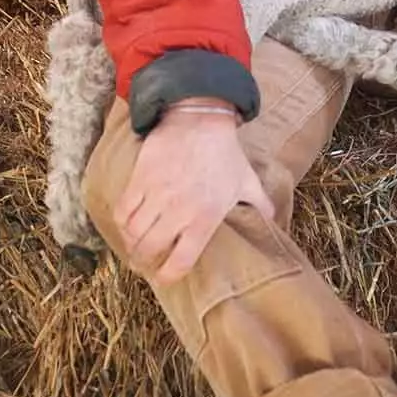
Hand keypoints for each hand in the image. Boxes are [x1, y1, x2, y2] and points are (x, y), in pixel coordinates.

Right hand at [114, 104, 274, 287]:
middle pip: (150, 249)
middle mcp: (178, 211)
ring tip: (133, 246)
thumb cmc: (225, 154)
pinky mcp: (140, 178)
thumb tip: (276, 222)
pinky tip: (125, 224)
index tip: (163, 278)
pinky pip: (122, 209)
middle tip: (143, 262)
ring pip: (133, 232)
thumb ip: (261, 205)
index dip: (168, 275)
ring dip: (130, 243)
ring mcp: (157, 195)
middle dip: (143, 261)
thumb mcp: (247, 181)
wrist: (200, 118)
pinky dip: (120, 222)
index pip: (180, 261)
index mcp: (205, 218)